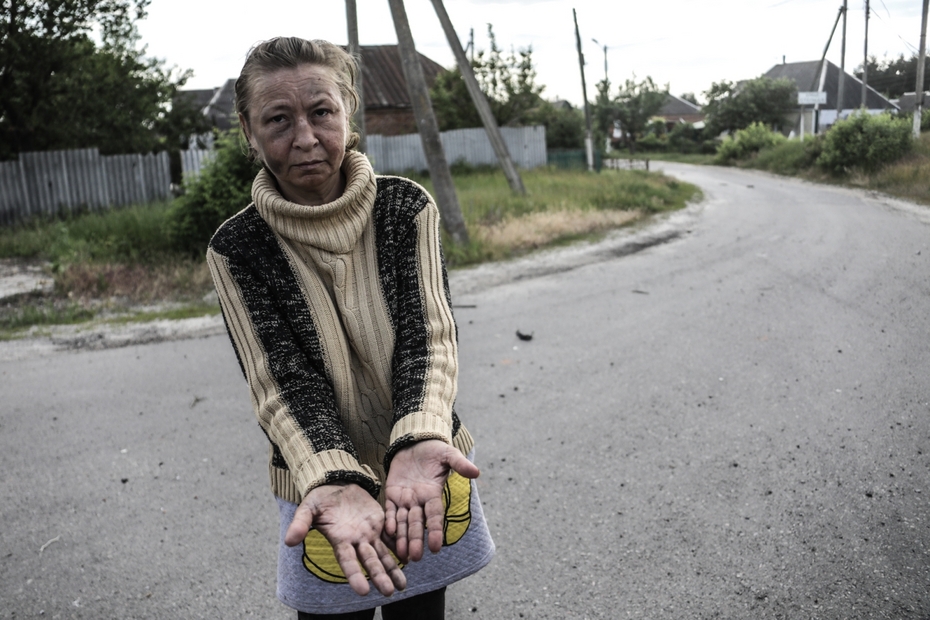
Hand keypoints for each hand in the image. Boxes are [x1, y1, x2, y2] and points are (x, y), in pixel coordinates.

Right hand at [285, 483, 405, 596]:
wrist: (335, 483)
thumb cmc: (319, 499)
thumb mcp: (308, 508)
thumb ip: (300, 524)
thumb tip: (288, 541)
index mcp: (340, 540)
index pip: (348, 561)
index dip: (356, 575)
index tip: (363, 591)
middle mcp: (356, 541)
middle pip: (370, 562)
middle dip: (380, 577)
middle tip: (390, 592)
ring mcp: (369, 533)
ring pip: (382, 554)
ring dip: (392, 569)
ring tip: (403, 586)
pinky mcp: (379, 523)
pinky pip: (391, 537)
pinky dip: (400, 547)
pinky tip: (410, 558)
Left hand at [384, 440, 479, 562]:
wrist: (414, 442)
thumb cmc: (434, 450)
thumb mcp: (448, 454)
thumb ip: (459, 464)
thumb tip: (476, 472)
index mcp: (433, 494)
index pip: (435, 516)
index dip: (435, 531)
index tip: (436, 547)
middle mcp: (419, 500)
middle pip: (417, 523)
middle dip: (416, 540)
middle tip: (415, 558)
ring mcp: (405, 499)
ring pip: (403, 522)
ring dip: (402, 537)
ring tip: (401, 555)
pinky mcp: (391, 493)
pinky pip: (389, 510)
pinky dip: (389, 521)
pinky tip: (389, 533)